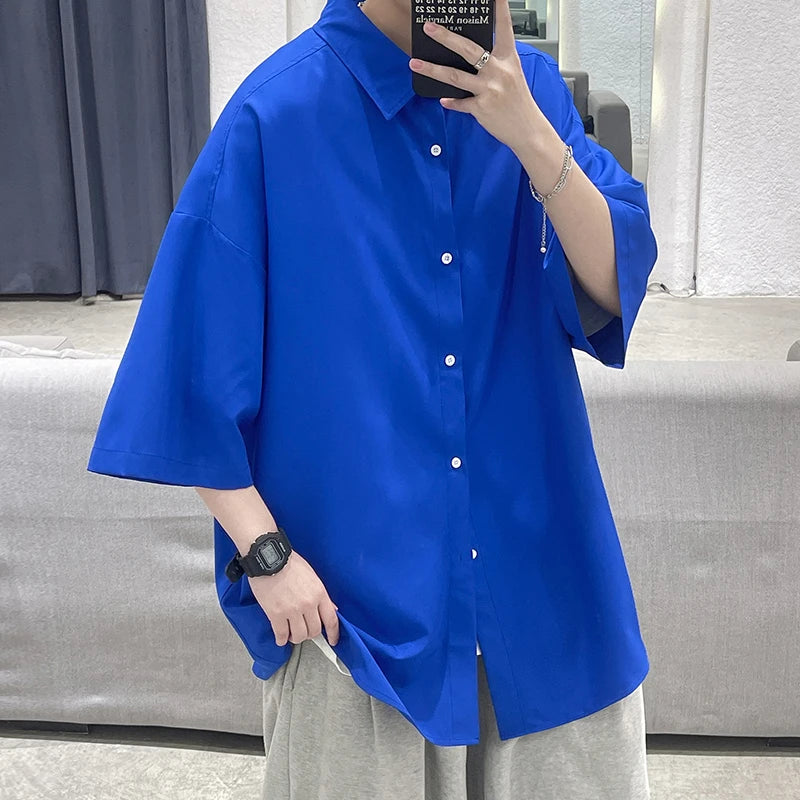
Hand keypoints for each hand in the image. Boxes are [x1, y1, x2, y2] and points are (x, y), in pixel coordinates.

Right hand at [248, 551, 339, 646]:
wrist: (269, 558)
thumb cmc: (289, 563)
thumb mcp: (312, 576)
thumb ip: (321, 594)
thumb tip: (332, 608)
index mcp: (319, 593)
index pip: (331, 619)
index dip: (333, 634)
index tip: (333, 640)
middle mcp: (308, 604)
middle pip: (314, 631)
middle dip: (310, 634)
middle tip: (304, 631)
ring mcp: (292, 610)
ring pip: (299, 636)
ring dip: (295, 637)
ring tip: (291, 634)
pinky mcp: (275, 614)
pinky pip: (281, 634)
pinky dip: (281, 639)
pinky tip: (280, 638)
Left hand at [408, 0, 543, 152]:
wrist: (527, 129)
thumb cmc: (518, 101)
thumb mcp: (512, 75)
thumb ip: (493, 63)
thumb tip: (467, 56)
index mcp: (508, 58)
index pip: (503, 27)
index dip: (499, 8)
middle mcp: (499, 71)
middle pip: (468, 49)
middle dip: (445, 37)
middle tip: (429, 28)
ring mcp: (490, 89)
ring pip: (455, 76)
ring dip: (433, 69)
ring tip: (415, 63)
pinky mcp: (482, 108)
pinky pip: (460, 103)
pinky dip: (451, 102)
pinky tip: (442, 99)